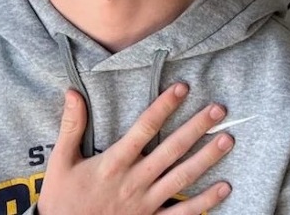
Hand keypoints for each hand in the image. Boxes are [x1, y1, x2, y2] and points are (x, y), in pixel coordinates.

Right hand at [37, 83, 232, 214]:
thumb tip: (73, 91)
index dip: (164, 106)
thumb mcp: (61, 161)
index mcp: (114, 163)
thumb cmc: (63, 200)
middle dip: (197, 127)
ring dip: (207, 158)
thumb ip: (71, 126)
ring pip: (182, 178)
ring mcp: (146, 204)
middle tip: (218, 109)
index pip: (144, 127)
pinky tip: (225, 188)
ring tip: (228, 140)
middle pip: (172, 149)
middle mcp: (134, 181)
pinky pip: (183, 214)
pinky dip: (205, 202)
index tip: (182, 88)